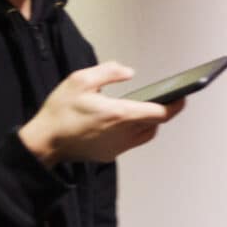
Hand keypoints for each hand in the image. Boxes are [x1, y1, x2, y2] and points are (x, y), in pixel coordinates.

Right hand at [18, 61, 184, 167]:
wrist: (43, 142)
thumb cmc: (60, 111)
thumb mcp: (80, 80)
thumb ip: (108, 72)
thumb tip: (128, 72)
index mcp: (119, 114)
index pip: (160, 112)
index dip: (175, 105)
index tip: (183, 96)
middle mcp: (123, 134)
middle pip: (156, 124)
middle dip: (164, 111)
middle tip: (169, 99)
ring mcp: (117, 147)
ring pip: (146, 135)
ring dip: (150, 122)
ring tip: (148, 108)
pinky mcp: (109, 155)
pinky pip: (131, 142)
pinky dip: (134, 131)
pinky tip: (125, 121)